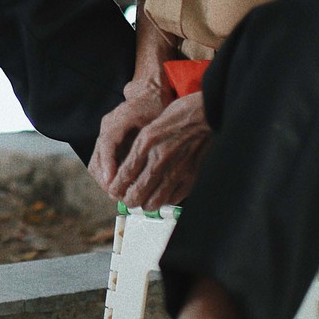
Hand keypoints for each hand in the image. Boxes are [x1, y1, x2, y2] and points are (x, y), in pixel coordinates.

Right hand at [89, 76, 170, 195]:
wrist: (149, 94)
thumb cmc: (158, 108)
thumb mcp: (159, 122)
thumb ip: (153, 142)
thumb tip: (152, 169)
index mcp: (119, 119)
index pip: (107, 143)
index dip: (108, 165)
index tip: (113, 183)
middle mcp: (107, 126)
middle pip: (97, 157)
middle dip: (105, 179)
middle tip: (118, 195)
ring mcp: (104, 134)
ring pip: (96, 163)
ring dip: (105, 180)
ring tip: (120, 194)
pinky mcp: (106, 142)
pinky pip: (101, 163)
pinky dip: (108, 176)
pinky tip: (121, 185)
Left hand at [108, 92, 211, 210]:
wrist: (204, 115)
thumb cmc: (177, 118)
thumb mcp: (149, 129)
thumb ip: (136, 151)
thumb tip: (124, 174)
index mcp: (146, 145)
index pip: (124, 177)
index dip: (115, 188)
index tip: (114, 191)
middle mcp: (160, 160)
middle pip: (136, 195)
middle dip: (127, 199)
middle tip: (126, 197)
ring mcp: (177, 171)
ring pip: (153, 203)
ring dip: (144, 203)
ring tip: (143, 198)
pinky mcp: (191, 177)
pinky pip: (173, 200)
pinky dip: (164, 200)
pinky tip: (162, 193)